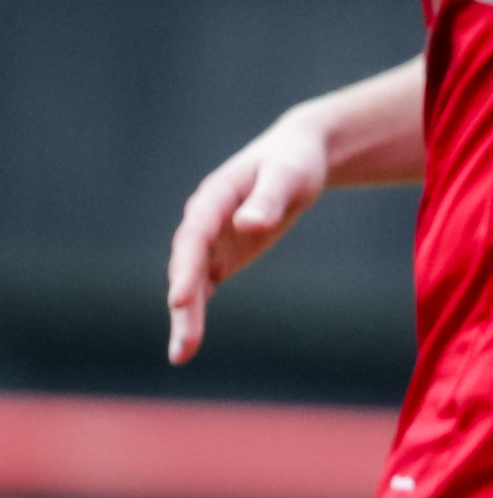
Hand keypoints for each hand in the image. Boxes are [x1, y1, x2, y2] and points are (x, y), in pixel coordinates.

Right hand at [165, 110, 327, 363]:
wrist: (297, 155)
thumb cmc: (294, 162)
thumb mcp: (288, 174)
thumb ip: (268, 198)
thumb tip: (248, 224)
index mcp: (214, 196)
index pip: (195, 235)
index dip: (186, 268)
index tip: (178, 300)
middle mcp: (204, 220)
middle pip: (187, 264)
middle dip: (184, 303)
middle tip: (184, 345)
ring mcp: (211, 239)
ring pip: (192, 280)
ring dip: (185, 315)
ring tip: (182, 355)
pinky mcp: (223, 252)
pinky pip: (204, 284)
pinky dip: (197, 309)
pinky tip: (189, 341)